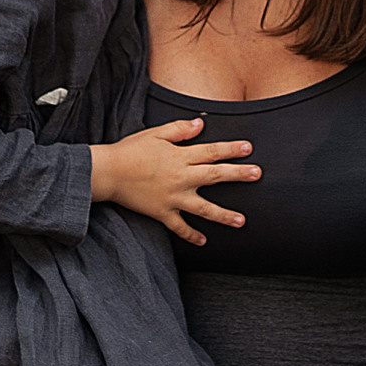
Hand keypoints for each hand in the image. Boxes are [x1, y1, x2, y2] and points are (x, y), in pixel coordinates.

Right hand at [89, 118, 259, 245]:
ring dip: (224, 215)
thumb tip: (200, 124)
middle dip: (239, 175)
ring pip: (203, 208)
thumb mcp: (155, 134)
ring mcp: (173, 198)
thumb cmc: (130, 150)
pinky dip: (191, 235)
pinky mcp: (162, 212)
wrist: (108, 172)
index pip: (212, 152)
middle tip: (257, 175)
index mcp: (180, 157)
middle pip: (215, 176)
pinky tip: (204, 241)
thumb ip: (180, 129)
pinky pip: (179, 227)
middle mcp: (181, 178)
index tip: (248, 149)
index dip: (231, 149)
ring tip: (241, 221)